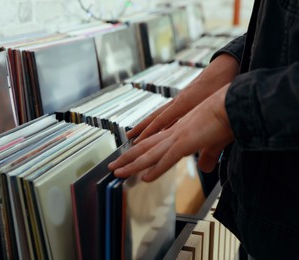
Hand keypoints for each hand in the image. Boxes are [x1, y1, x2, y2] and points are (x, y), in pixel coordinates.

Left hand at [108, 84, 233, 181]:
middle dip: (127, 158)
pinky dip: (155, 169)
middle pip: (144, 148)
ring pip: (148, 153)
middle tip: (113, 166)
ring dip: (132, 164)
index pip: (153, 143)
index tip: (129, 158)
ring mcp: (178, 136)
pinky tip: (145, 178)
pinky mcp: (186, 141)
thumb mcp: (215, 142)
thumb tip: (205, 167)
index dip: (139, 151)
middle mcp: (173, 132)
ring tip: (117, 172)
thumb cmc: (227, 118)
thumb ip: (208, 155)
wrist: (235, 103)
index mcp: (179, 130)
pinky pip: (167, 158)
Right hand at [127, 54, 239, 142]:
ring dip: (148, 125)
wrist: (227, 65)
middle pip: (155, 117)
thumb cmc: (224, 85)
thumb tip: (208, 161)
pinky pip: (168, 111)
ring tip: (136, 133)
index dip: (148, 133)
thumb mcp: (218, 109)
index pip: (161, 121)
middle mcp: (178, 101)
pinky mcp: (185, 98)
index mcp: (184, 104)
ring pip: (159, 114)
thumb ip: (210, 132)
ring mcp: (181, 99)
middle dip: (141, 129)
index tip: (137, 143)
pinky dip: (160, 120)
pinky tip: (160, 127)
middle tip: (129, 138)